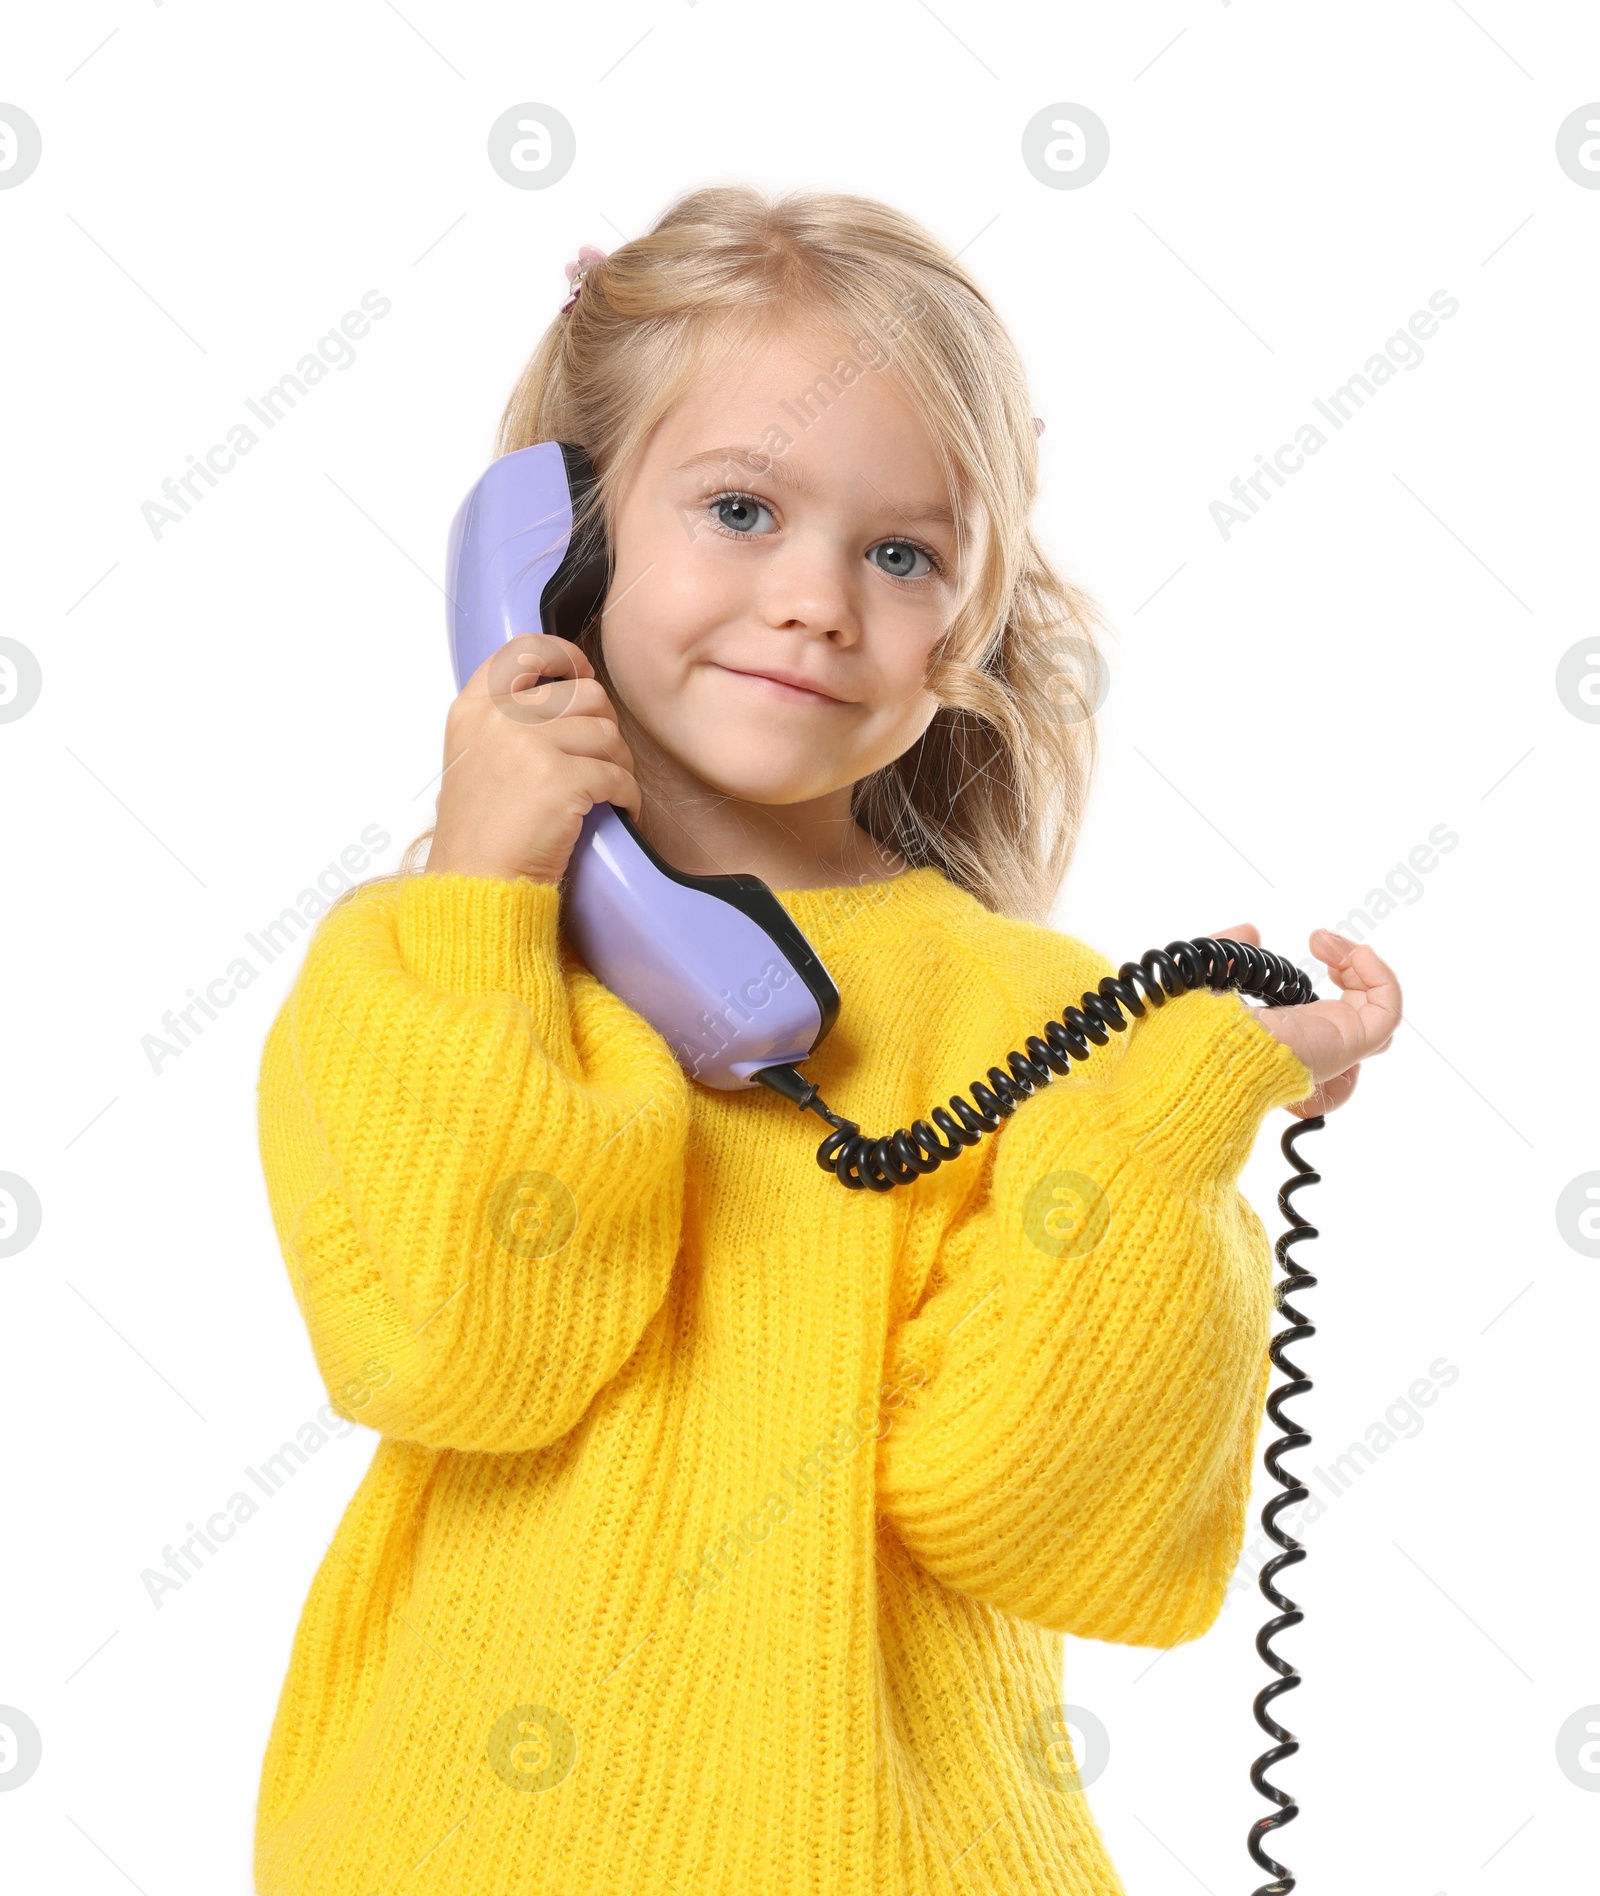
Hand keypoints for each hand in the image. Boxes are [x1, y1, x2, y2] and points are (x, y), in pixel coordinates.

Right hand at [426, 634, 640, 882]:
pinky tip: (621, 810)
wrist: (475, 886)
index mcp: (473, 709)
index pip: (524, 650)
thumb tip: (563, 690)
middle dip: (604, 726)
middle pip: (584, 694)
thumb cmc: (481, 832)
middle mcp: (499, 719)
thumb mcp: (474, 757)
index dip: (564, 655)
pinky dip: (628, 796)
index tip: (582, 674)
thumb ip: (506, 719)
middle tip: (603, 756)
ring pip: (607, 734)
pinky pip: (619, 776)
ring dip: (620, 763)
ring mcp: (529, 747)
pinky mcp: (560, 781)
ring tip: (610, 789)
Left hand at [1207, 924, 1400, 1117]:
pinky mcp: (1350, 1042)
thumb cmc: (1196, 1029)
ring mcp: (1335, 1047)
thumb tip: (1250, 931)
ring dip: (1364, 968)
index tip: (1312, 945)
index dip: (1334, 982)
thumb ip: (1230, 952)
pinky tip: (1353, 953)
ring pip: (1377, 1013)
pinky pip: (1388, 1012)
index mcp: (1282, 1037)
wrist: (1206, 1051)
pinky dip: (1381, 976)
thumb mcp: (1209, 976)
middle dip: (1352, 970)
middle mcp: (1312, 1047)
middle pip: (1358, 1017)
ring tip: (1329, 944)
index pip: (1326, 1022)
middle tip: (1320, 941)